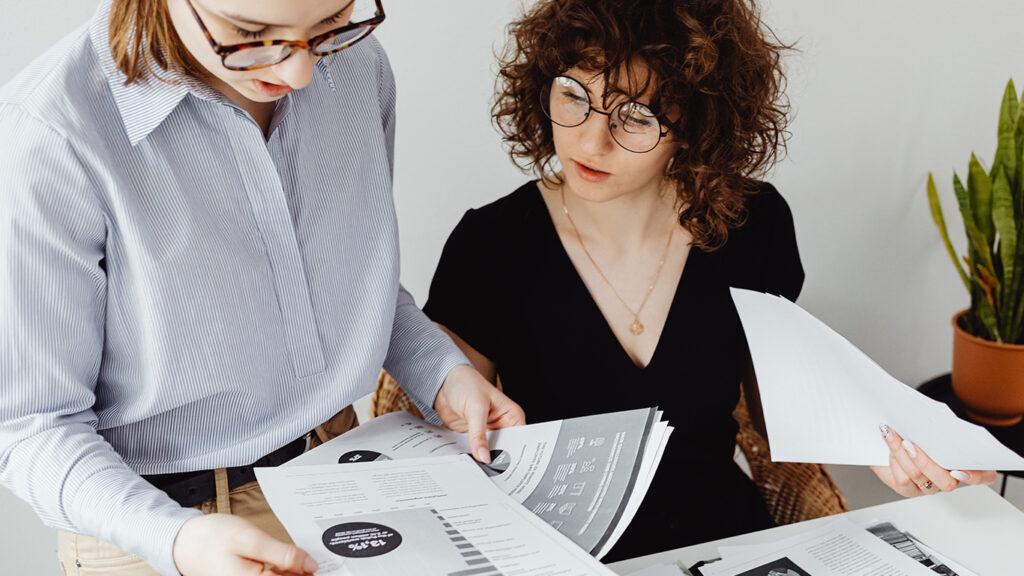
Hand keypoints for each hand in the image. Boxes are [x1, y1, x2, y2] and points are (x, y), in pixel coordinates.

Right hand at [173, 513, 317, 574]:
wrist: (185, 543)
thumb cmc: (213, 539)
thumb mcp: (251, 540)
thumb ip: (282, 554)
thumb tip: (310, 566)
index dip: (311, 574)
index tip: (327, 565)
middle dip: (303, 572)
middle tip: (317, 560)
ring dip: (295, 571)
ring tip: (306, 560)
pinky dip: (285, 571)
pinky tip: (292, 562)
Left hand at [434, 364, 525, 463]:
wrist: (443, 382)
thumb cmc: (466, 383)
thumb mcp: (476, 408)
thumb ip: (479, 434)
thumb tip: (484, 457)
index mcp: (511, 416)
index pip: (518, 440)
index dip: (514, 454)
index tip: (506, 469)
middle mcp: (501, 426)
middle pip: (503, 450)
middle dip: (496, 460)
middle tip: (489, 473)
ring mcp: (486, 433)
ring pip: (488, 453)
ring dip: (481, 460)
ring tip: (476, 470)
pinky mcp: (472, 438)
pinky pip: (473, 451)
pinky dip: (469, 457)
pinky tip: (465, 463)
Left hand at [870, 424, 997, 496]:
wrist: (890, 436)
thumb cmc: (916, 428)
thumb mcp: (934, 421)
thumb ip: (943, 422)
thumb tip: (942, 419)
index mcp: (963, 462)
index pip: (985, 475)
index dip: (976, 476)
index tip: (958, 470)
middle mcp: (948, 478)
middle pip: (947, 483)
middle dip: (925, 462)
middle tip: (909, 443)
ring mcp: (930, 486)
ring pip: (919, 476)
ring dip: (902, 453)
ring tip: (892, 434)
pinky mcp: (909, 489)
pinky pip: (903, 480)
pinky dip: (895, 458)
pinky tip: (890, 444)